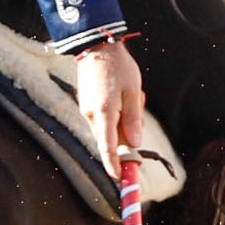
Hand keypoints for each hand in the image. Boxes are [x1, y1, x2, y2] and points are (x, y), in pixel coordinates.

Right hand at [74, 38, 150, 168]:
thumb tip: (134, 144)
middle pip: (109, 141)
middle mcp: (91, 115)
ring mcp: (86, 110)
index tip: (122, 178)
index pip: (108, 149)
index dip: (114, 167)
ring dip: (122, 124)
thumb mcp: (134, 93)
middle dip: (125, 137)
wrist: (97, 46)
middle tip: (138, 113)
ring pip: (107, 130)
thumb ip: (134, 120)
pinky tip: (122, 97)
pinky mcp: (86, 105)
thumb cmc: (118, 67)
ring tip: (132, 98)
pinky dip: (115, 116)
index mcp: (104, 114)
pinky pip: (103, 120)